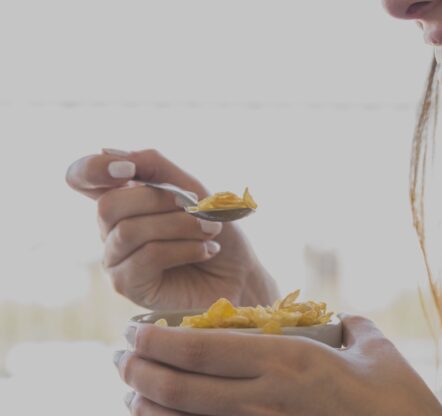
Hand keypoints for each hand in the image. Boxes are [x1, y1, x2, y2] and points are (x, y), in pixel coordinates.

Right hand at [66, 148, 278, 309]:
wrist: (241, 273)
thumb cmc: (216, 230)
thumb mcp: (192, 189)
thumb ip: (154, 167)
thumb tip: (108, 151)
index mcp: (123, 199)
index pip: (81, 176)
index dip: (93, 168)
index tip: (129, 170)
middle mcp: (111, 229)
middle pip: (108, 205)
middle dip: (160, 201)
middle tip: (200, 208)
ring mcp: (116, 259)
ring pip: (129, 232)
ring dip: (180, 226)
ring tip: (211, 231)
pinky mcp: (128, 285)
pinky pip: (146, 257)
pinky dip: (184, 249)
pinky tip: (206, 252)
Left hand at [115, 315, 441, 415]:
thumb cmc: (399, 400)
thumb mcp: (379, 350)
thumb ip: (354, 325)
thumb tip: (343, 318)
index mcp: (289, 361)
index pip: (204, 349)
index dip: (160, 340)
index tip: (135, 331)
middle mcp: (266, 400)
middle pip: (182, 387)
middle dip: (141, 371)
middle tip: (119, 358)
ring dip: (148, 407)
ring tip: (130, 392)